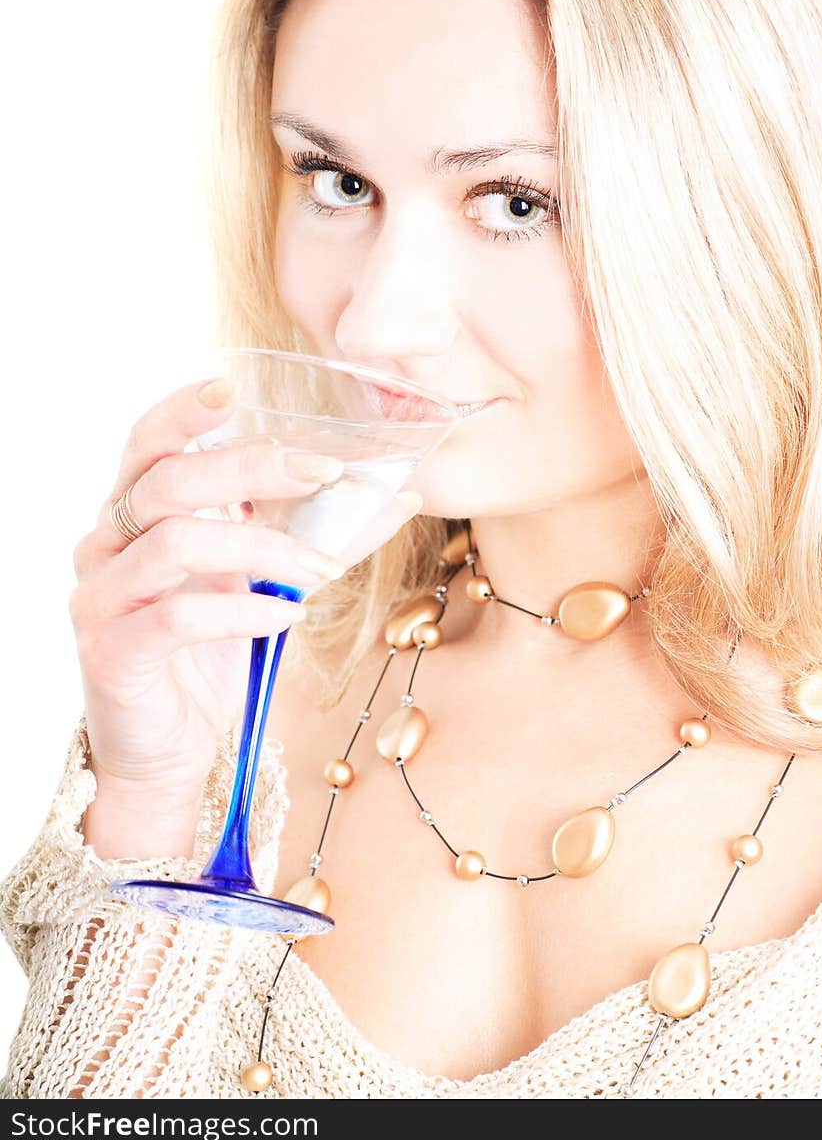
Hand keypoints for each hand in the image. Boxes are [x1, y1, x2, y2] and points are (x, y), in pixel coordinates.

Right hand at [69, 375, 421, 813]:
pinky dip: (239, 611)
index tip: (235, 388)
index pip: (149, 442)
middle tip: (324, 471)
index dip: (185, 411)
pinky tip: (283, 617)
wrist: (168, 751)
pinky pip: (174, 615)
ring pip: (175, 541)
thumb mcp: (264, 582)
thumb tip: (400, 492)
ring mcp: (102, 597)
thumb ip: (315, 535)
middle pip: (169, 479)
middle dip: (252, 468)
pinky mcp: (112, 652)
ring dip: (262, 547)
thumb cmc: (211, 653)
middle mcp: (107, 544)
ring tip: (319, 568)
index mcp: (137, 515)